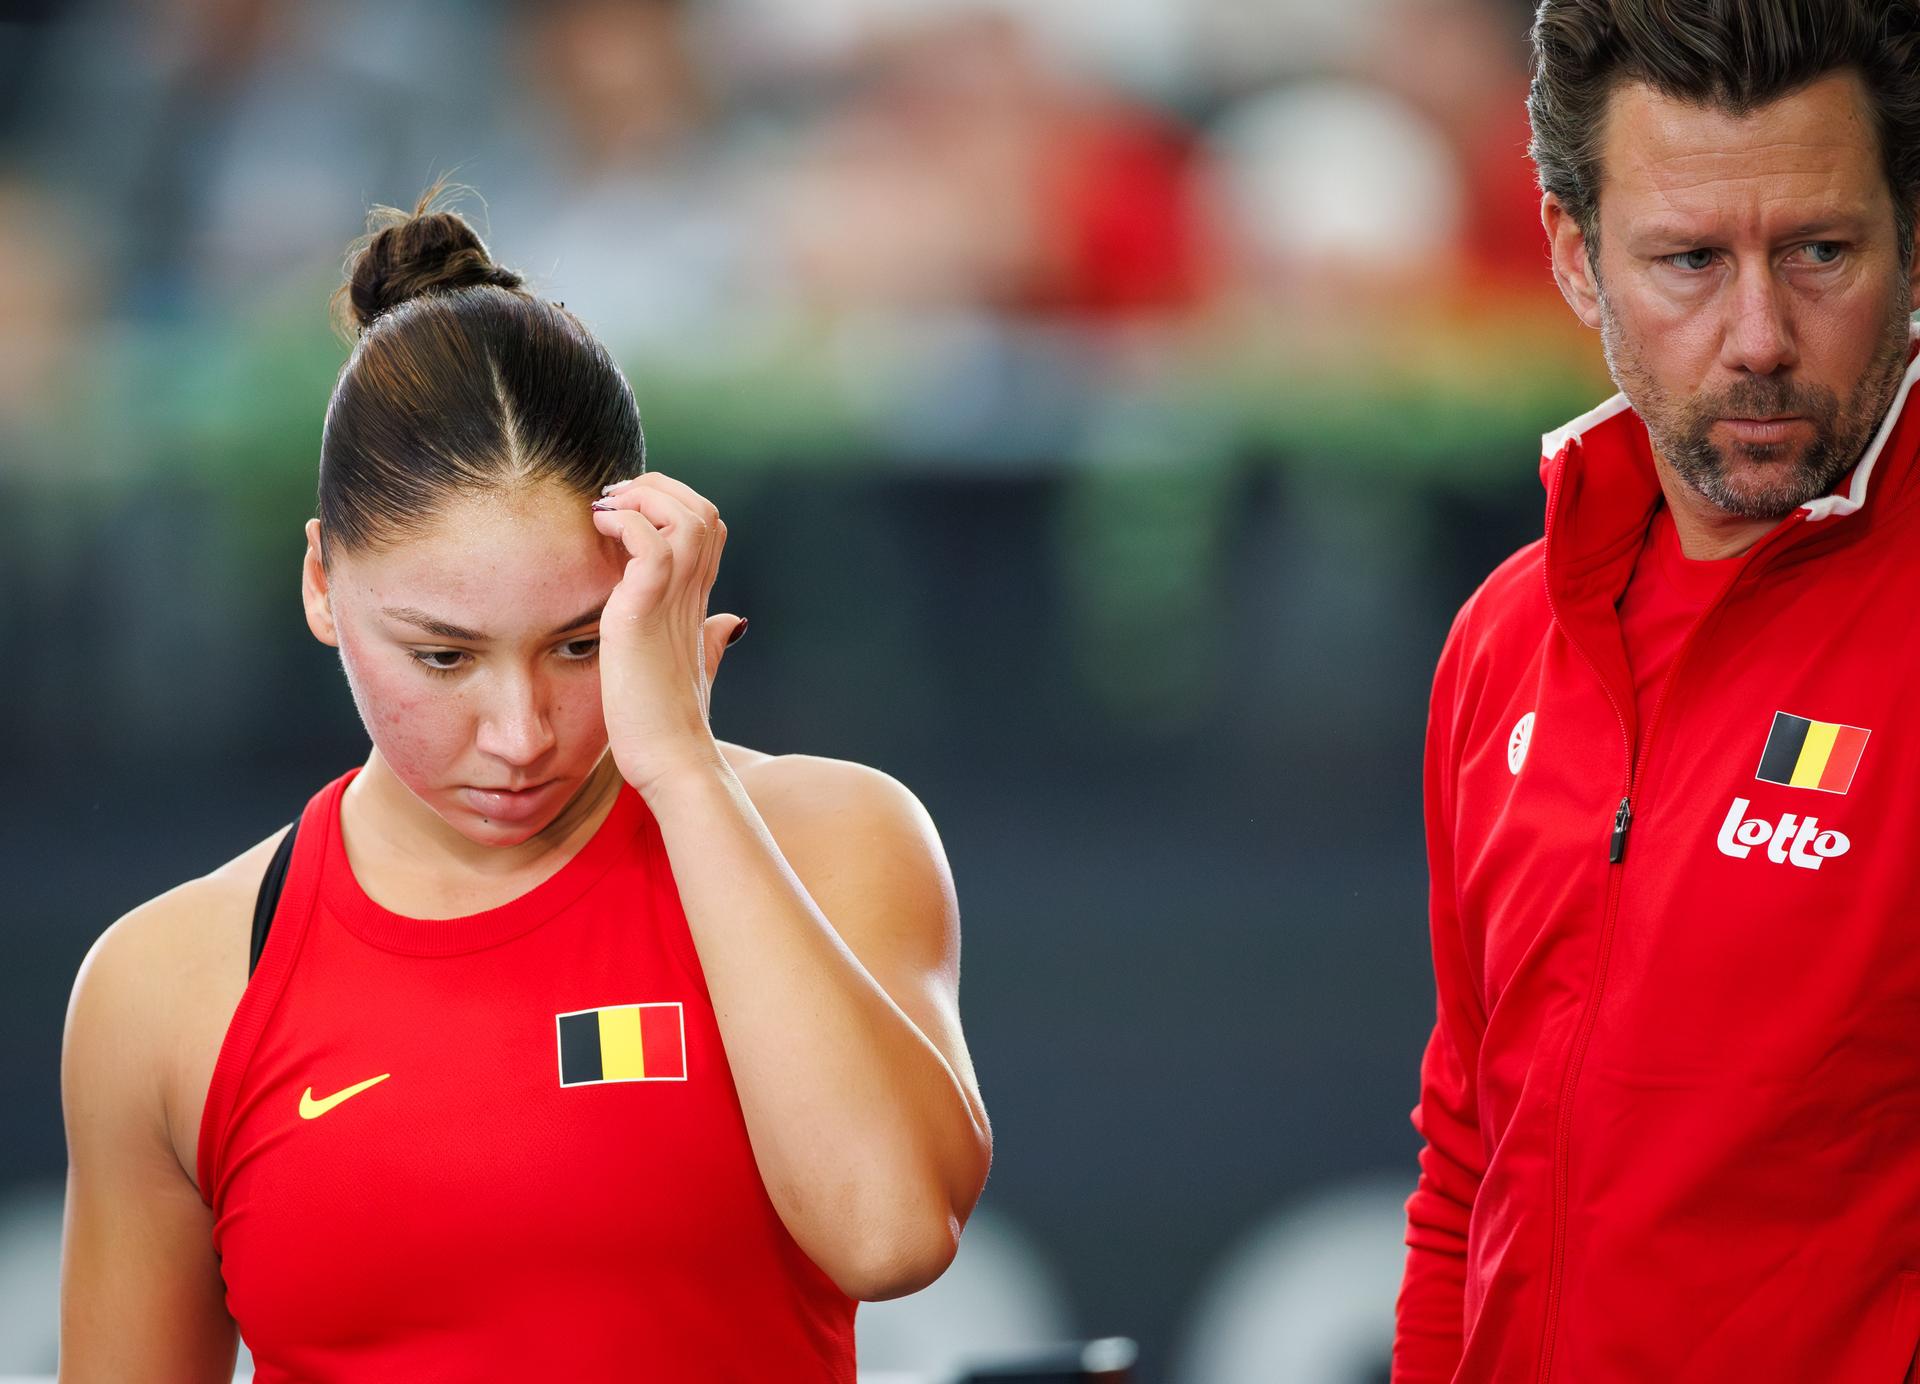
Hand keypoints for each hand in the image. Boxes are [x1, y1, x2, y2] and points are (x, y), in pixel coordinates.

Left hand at [589, 472, 745, 800]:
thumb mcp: (695, 669)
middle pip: (700, 509)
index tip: (628, 513)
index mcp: (699, 601)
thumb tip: (733, 624)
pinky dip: (626, 524)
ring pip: (684, 516)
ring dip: (642, 499)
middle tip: (613, 502)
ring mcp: (674, 600)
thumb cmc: (675, 723)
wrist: (675, 760)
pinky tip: (600, 531)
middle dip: (655, 490)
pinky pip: (648, 546)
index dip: (672, 504)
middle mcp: (694, 593)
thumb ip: (712, 640)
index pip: (706, 526)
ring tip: (606, 511)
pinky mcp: (645, 613)